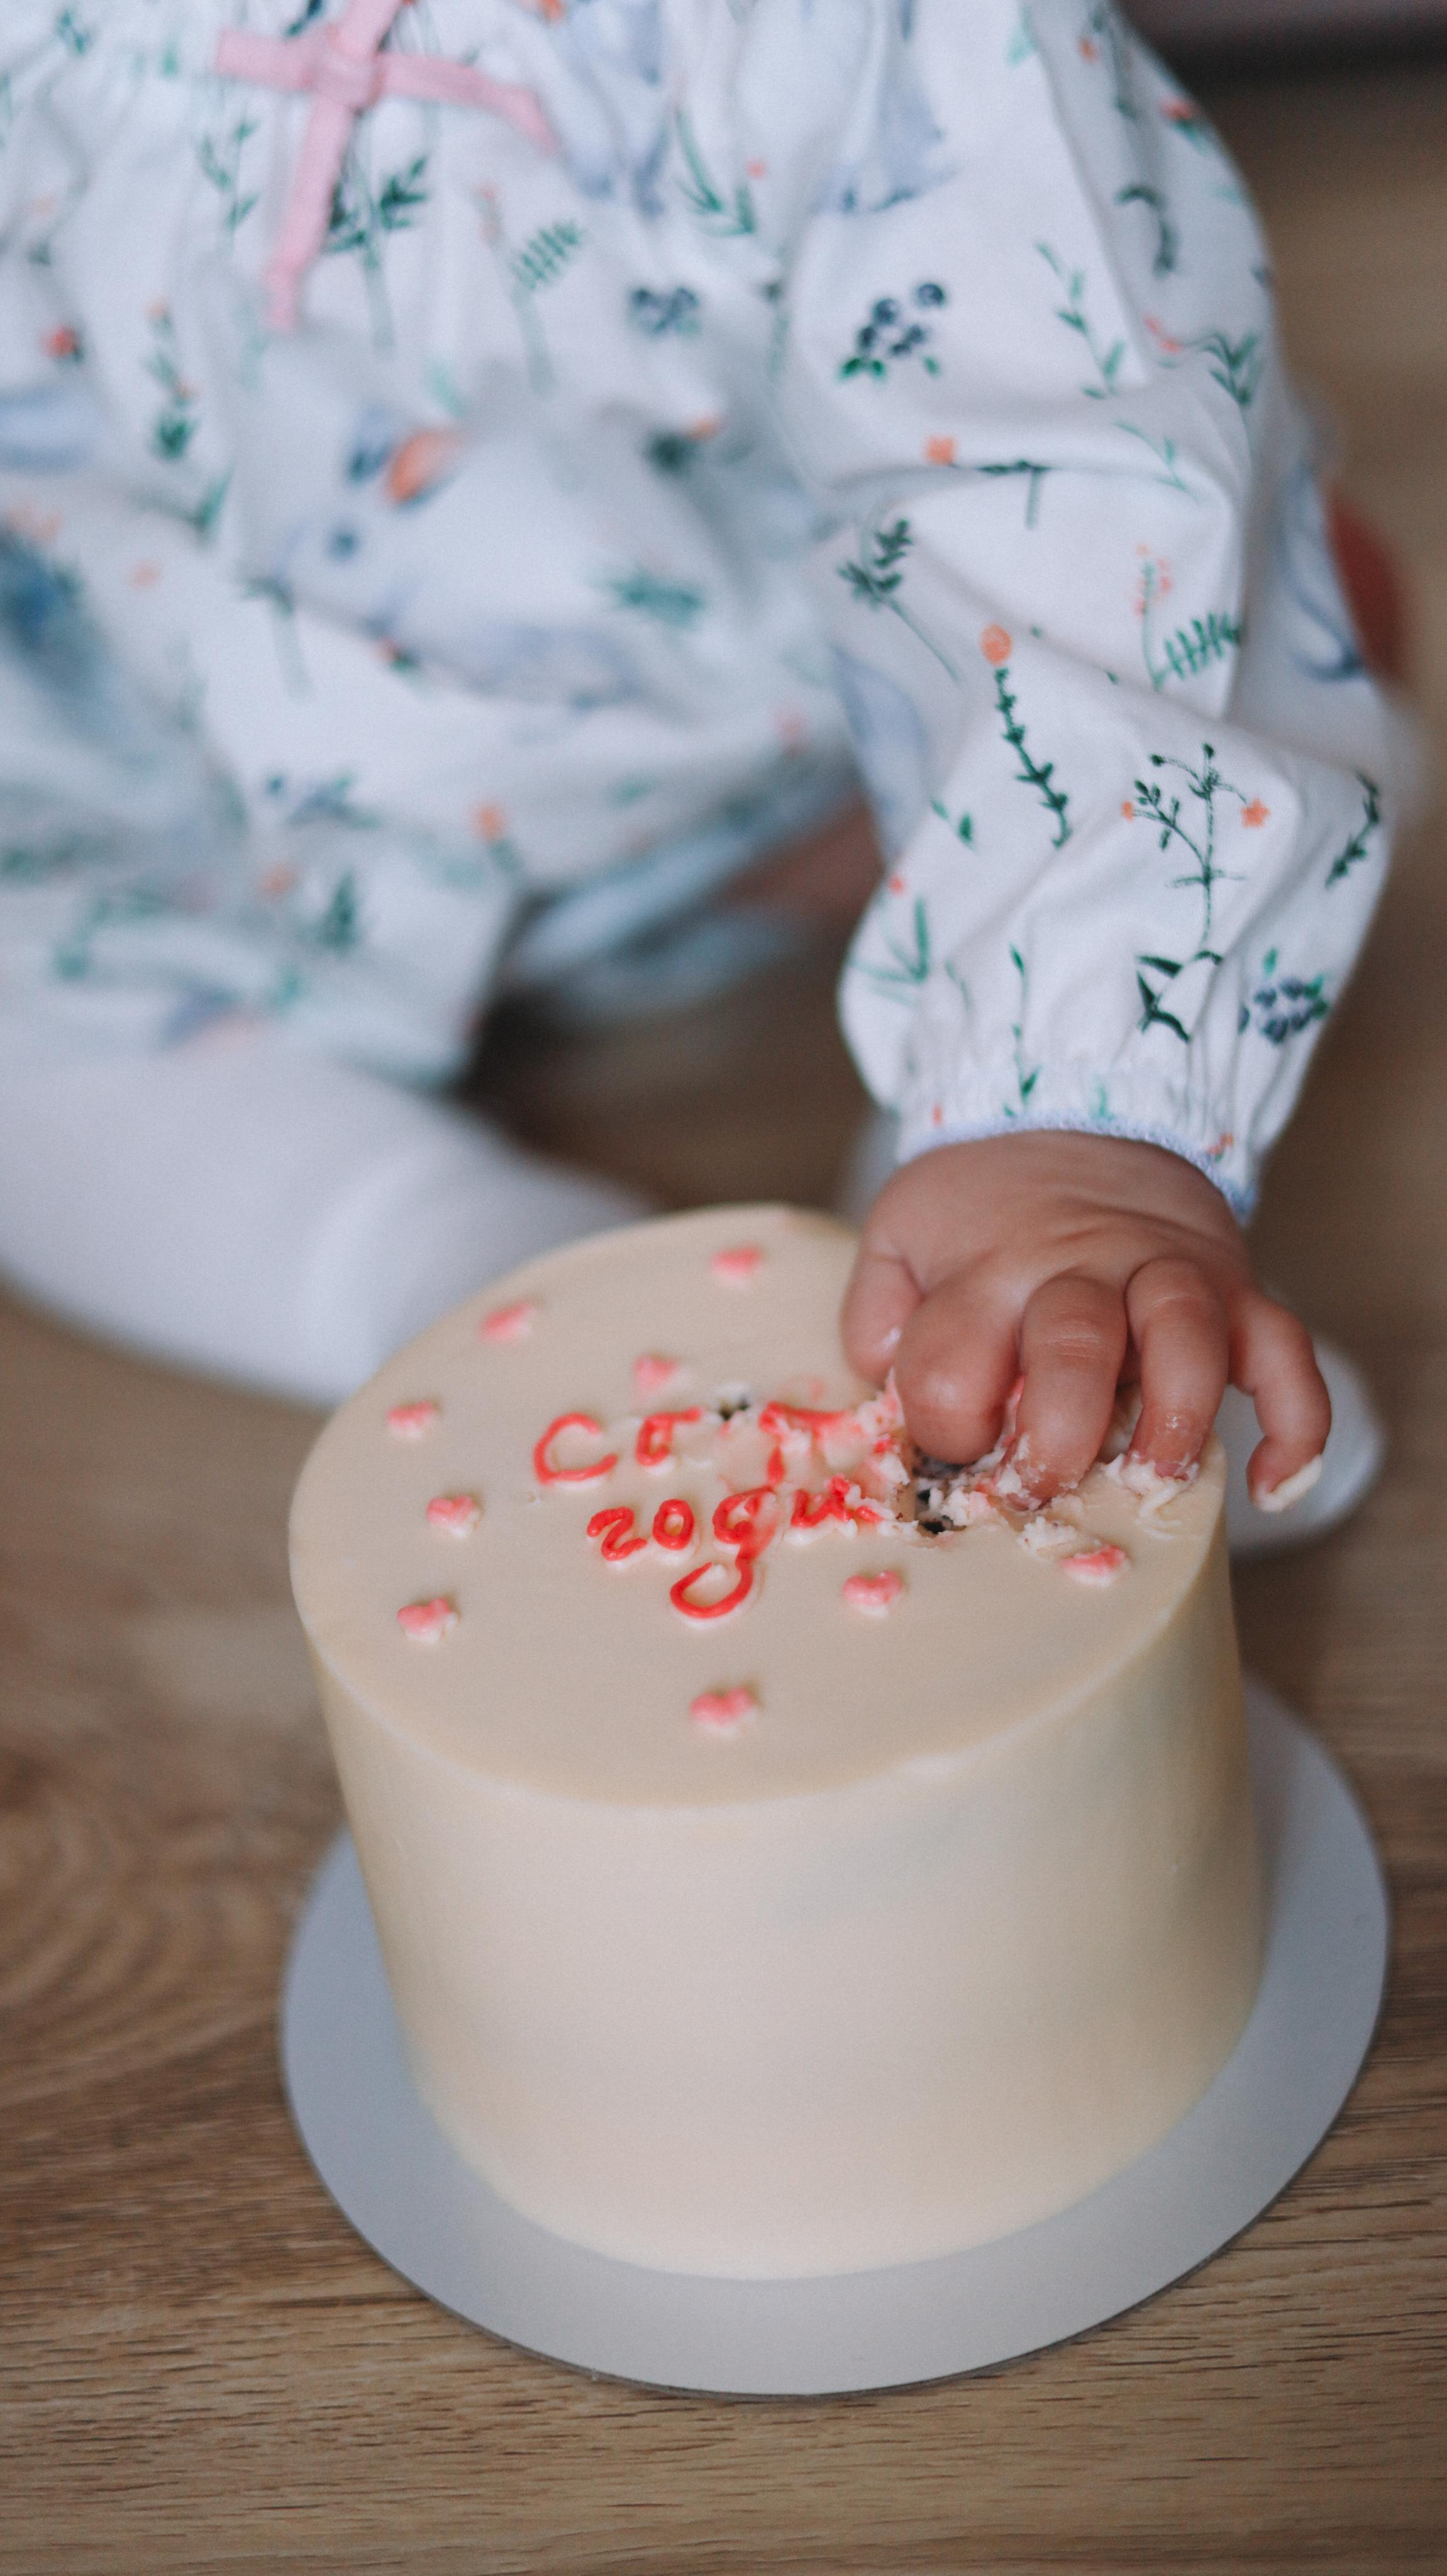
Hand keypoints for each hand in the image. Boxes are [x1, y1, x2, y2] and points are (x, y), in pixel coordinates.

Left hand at [842, 1131, 1329, 1505]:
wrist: (1081, 1109)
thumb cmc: (985, 1201)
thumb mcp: (900, 1231)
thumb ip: (878, 1310)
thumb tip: (885, 1377)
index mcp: (988, 1270)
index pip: (951, 1364)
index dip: (946, 1426)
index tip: (956, 1449)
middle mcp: (1081, 1270)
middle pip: (1074, 1346)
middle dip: (1059, 1434)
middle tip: (1043, 1486)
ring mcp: (1168, 1276)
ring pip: (1187, 1337)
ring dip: (1176, 1416)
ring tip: (1154, 1477)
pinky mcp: (1236, 1288)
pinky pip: (1286, 1352)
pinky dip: (1297, 1422)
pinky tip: (1276, 1484)